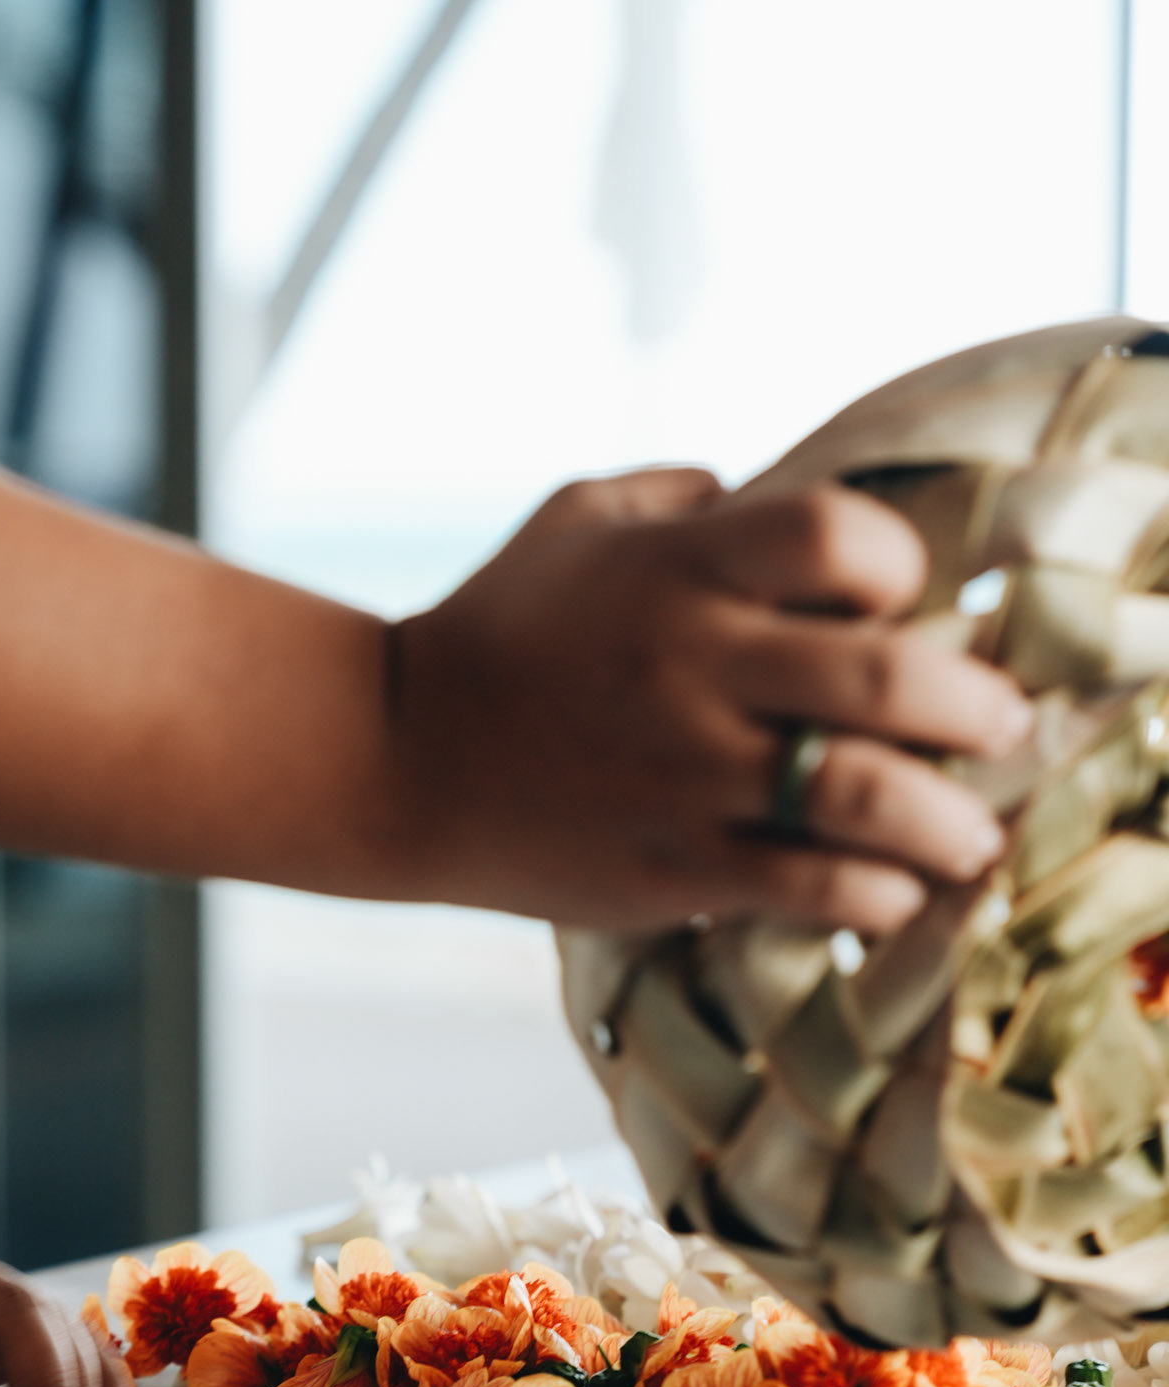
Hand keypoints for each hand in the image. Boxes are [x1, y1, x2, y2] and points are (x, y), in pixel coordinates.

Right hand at [391, 470, 1033, 935]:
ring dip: (951, 821)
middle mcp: (688, 666)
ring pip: (870, 798)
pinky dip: (877, 895)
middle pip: (891, 673)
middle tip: (996, 725)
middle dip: (976, 706)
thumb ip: (684, 495)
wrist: (390, 761)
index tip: (894, 602)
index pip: (841, 538)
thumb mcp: (574, 519)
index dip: (896, 565)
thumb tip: (775, 491)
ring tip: (969, 834)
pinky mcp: (670, 869)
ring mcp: (682, 776)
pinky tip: (889, 891)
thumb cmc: (493, 634)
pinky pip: (811, 889)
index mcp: (673, 569)